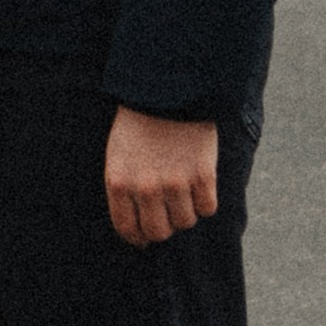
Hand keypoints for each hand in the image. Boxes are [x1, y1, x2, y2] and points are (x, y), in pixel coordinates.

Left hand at [106, 107, 219, 246]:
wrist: (169, 88)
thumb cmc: (139, 123)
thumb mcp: (118, 154)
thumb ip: (124, 189)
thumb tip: (137, 231)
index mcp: (119, 182)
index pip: (127, 229)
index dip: (138, 237)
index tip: (145, 235)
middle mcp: (145, 187)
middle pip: (158, 232)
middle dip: (164, 226)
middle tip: (168, 212)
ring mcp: (175, 182)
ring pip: (185, 222)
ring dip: (186, 211)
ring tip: (185, 191)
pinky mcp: (202, 175)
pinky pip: (207, 208)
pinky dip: (206, 201)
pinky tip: (201, 184)